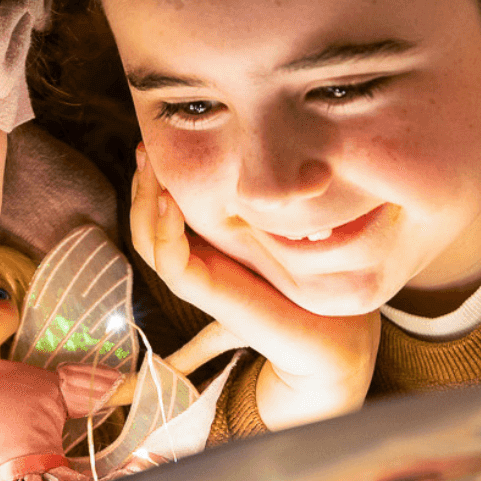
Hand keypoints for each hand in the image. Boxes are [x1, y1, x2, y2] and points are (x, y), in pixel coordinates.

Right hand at [131, 147, 378, 429]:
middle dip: (143, 182)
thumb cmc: (317, 288)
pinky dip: (164, 231)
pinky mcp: (210, 297)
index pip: (163, 213)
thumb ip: (266, 213)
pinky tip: (168, 200)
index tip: (159, 139)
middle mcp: (199, 265)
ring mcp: (201, 280)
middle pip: (149, 222)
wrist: (337, 341)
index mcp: (210, 251)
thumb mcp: (284, 238)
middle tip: (146, 144)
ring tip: (149, 164)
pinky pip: (172, 263)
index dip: (155, 179)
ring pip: (151, 240)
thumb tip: (274, 163)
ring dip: (145, 201)